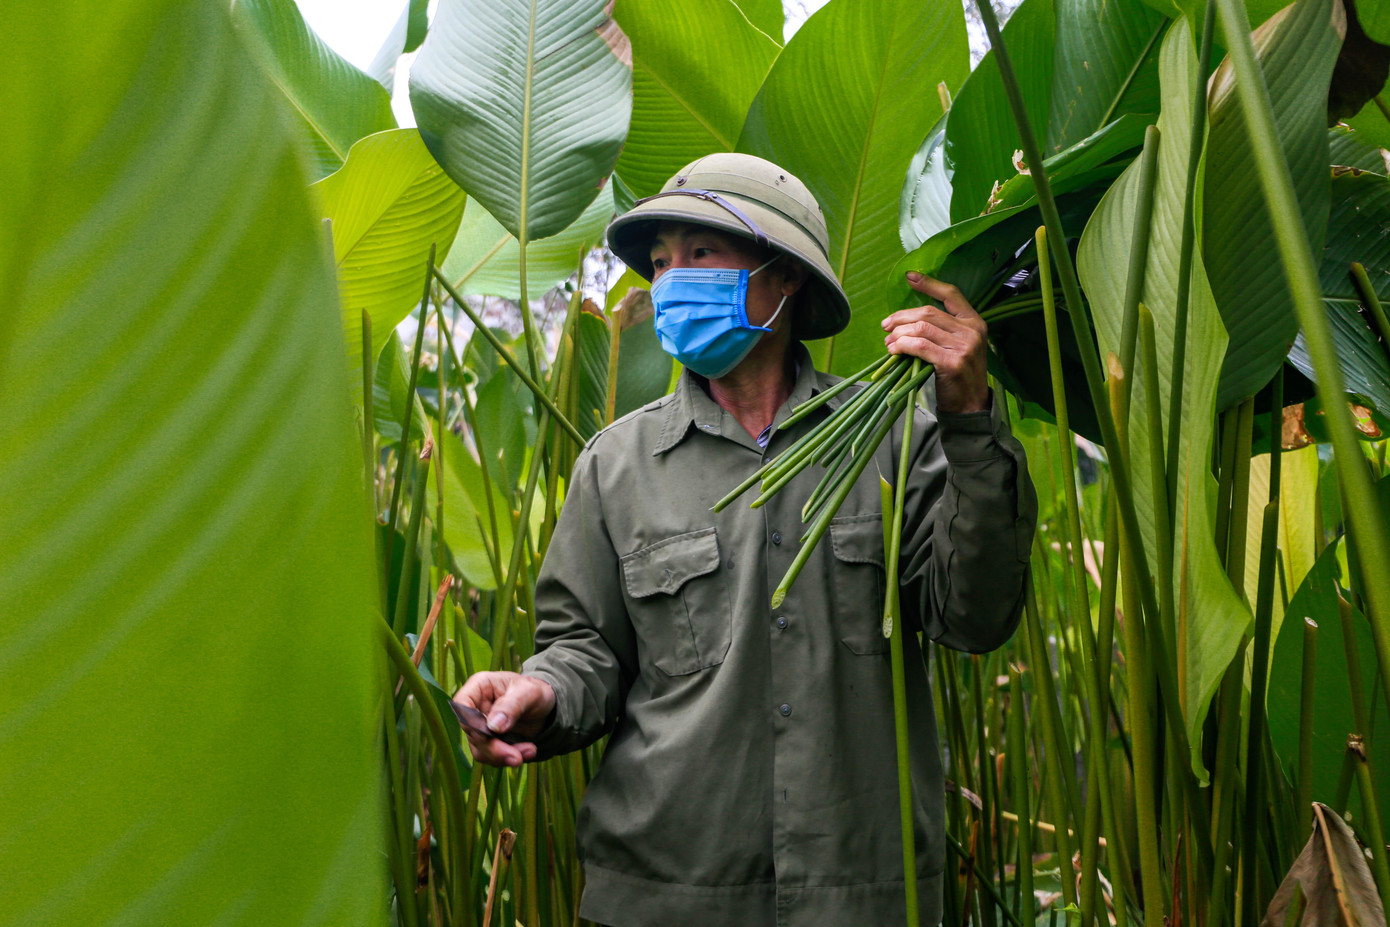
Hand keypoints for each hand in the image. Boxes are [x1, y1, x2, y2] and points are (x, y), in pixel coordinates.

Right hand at [453, 672, 555, 766]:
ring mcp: (481, 727)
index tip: (491, 734)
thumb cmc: (535, 692)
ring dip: (503, 756)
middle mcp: (476, 707)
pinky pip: (491, 756)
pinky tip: (528, 751)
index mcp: (480, 687)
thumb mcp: (529, 692)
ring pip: (480, 749)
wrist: (546, 708)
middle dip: (493, 748)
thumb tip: (493, 726)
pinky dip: (508, 758)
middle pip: (471, 732)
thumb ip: (511, 706)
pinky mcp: (490, 742)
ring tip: (530, 750)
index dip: (470, 722)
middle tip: (516, 757)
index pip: (462, 703)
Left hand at [882, 272, 989, 413]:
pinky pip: (920, 346)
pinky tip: (894, 350)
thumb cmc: (958, 376)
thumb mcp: (957, 346)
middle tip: (886, 325)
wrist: (970, 406)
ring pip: (921, 328)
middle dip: (902, 317)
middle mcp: (972, 331)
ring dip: (899, 333)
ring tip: (888, 341)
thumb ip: (941, 330)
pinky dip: (902, 346)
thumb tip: (906, 320)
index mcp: (975, 322)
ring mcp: (964, 346)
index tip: (909, 277)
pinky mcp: (952, 362)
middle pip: (928, 312)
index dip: (929, 284)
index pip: (951, 294)